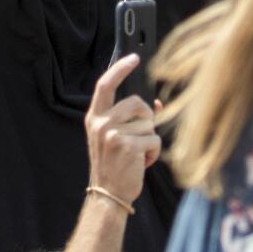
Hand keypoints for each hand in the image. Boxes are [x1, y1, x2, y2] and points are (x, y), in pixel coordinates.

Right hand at [86, 54, 160, 208]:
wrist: (108, 194)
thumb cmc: (113, 165)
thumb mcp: (113, 137)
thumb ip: (129, 119)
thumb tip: (158, 105)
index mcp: (94, 118)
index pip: (105, 85)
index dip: (120, 69)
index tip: (134, 57)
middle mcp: (101, 123)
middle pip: (137, 103)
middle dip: (146, 119)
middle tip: (138, 137)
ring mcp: (114, 134)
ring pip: (149, 124)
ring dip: (149, 141)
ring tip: (137, 155)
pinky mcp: (128, 146)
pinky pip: (154, 140)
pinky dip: (153, 154)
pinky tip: (141, 163)